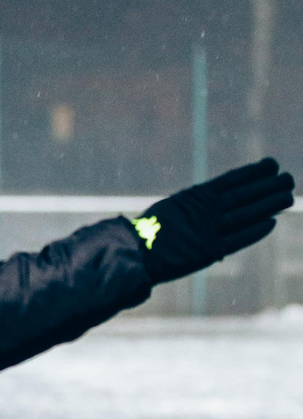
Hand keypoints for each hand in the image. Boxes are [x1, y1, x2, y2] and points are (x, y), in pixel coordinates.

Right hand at [135, 158, 293, 283]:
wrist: (131, 253)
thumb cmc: (146, 233)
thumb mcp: (170, 210)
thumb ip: (193, 207)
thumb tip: (212, 199)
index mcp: (193, 197)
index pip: (231, 180)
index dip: (253, 172)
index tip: (272, 165)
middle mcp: (203, 211)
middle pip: (244, 195)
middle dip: (268, 186)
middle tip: (289, 178)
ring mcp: (207, 231)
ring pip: (246, 214)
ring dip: (269, 204)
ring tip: (288, 195)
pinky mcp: (208, 251)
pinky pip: (237, 239)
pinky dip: (255, 231)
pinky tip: (271, 222)